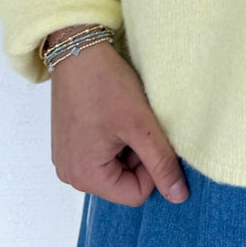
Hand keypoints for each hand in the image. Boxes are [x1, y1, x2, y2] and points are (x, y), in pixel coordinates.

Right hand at [50, 39, 189, 206]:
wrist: (78, 50)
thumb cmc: (105, 84)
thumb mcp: (141, 125)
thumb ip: (161, 163)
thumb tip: (178, 196)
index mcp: (86, 177)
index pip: (136, 194)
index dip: (153, 166)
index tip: (150, 135)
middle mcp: (71, 174)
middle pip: (123, 181)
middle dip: (138, 154)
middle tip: (136, 122)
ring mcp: (67, 158)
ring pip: (114, 165)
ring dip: (126, 144)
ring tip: (124, 115)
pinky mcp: (67, 142)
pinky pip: (99, 152)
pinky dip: (113, 136)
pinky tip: (112, 112)